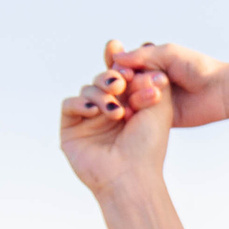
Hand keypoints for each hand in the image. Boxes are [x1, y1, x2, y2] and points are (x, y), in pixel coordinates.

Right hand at [61, 49, 173, 202]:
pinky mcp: (71, 130)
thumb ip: (151, 77)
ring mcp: (89, 120)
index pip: (121, 76)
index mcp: (130, 105)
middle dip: (112, 77)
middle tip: (122, 82)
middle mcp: (109, 111)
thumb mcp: (159, 106)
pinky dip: (82, 103)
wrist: (132, 176)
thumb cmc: (149, 146)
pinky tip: (96, 112)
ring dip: (101, 93)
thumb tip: (141, 53)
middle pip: (103, 79)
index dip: (120, 64)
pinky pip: (69, 104)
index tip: (120, 52)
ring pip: (87, 88)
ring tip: (117, 110)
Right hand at [104, 40, 228, 127]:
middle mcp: (147, 81)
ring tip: (123, 98)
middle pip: (121, 82)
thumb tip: (117, 58)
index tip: (118, 69)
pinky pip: (138, 116)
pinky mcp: (157, 117)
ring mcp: (150, 100)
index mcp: (149, 63)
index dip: (117, 66)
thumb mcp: (169, 54)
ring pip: (127, 99)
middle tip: (118, 84)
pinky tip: (125, 114)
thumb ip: (143, 56)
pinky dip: (131, 114)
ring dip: (123, 98)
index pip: (123, 64)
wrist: (221, 91)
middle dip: (117, 83)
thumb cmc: (198, 68)